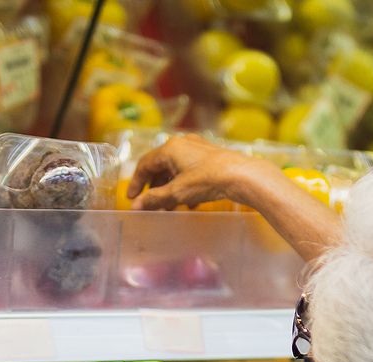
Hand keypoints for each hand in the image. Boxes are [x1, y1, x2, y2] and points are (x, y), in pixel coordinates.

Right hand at [127, 134, 266, 210]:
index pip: (145, 164)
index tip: (131, 197)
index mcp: (169, 149)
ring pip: (176, 169)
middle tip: (151, 203)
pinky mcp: (210, 156)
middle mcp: (182, 144)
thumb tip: (135, 206)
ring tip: (170, 206)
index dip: (136, 182)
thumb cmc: (208, 180)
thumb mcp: (177, 192)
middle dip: (155, 187)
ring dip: (170, 188)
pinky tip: (190, 202)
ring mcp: (197, 149)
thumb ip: (154, 199)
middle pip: (161, 166)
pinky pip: (190, 170)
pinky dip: (185, 185)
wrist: (241, 175)